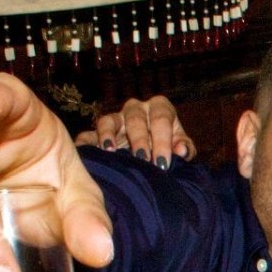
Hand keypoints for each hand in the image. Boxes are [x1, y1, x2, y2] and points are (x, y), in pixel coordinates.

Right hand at [74, 96, 192, 166]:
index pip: (161, 119)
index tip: (162, 163)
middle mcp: (137, 109)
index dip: (162, 141)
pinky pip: (89, 133)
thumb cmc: (169, 147)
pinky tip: (87, 152)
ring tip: (110, 151)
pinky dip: (86, 142)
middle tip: (142, 159)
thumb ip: (185, 147)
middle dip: (139, 139)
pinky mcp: (100, 132)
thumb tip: (182, 150)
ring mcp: (117, 119)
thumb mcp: (181, 146)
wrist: (153, 153)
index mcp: (160, 108)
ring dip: (108, 134)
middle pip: (136, 118)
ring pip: (109, 120)